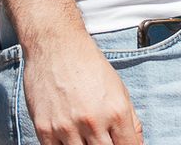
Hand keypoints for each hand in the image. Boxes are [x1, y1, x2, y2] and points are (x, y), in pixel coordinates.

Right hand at [20, 25, 142, 144]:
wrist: (56, 45)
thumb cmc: (89, 65)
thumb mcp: (119, 89)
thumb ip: (131, 119)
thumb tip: (137, 142)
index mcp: (116, 111)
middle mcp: (92, 122)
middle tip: (103, 140)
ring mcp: (66, 127)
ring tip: (86, 138)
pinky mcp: (44, 129)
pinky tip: (70, 140)